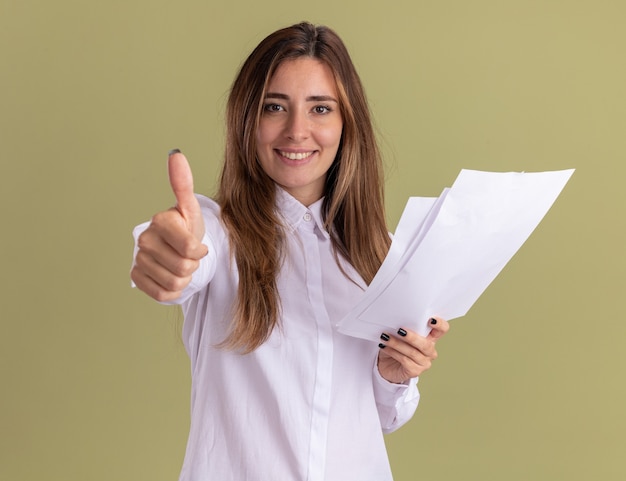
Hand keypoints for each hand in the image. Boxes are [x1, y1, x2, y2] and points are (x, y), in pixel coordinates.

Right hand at [130, 150, 207, 301]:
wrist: (178, 250)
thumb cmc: (188, 228)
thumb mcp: (192, 210)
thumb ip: (184, 184)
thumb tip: (176, 154)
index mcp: (160, 221)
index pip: (189, 248)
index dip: (200, 252)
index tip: (199, 246)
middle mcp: (144, 239)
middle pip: (183, 268)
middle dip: (193, 266)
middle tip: (190, 257)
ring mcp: (138, 259)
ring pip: (175, 283)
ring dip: (185, 278)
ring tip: (182, 264)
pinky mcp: (136, 277)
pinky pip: (163, 294)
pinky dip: (173, 290)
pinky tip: (171, 276)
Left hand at [377, 317, 449, 383]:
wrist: (386, 365)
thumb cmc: (395, 346)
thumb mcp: (401, 335)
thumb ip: (405, 328)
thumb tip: (399, 321)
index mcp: (430, 338)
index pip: (442, 330)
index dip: (440, 324)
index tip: (430, 319)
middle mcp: (430, 351)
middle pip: (426, 344)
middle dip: (412, 337)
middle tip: (400, 330)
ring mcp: (424, 363)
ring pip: (412, 352)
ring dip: (397, 343)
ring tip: (385, 337)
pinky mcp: (415, 371)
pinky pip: (404, 360)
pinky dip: (393, 352)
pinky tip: (384, 346)